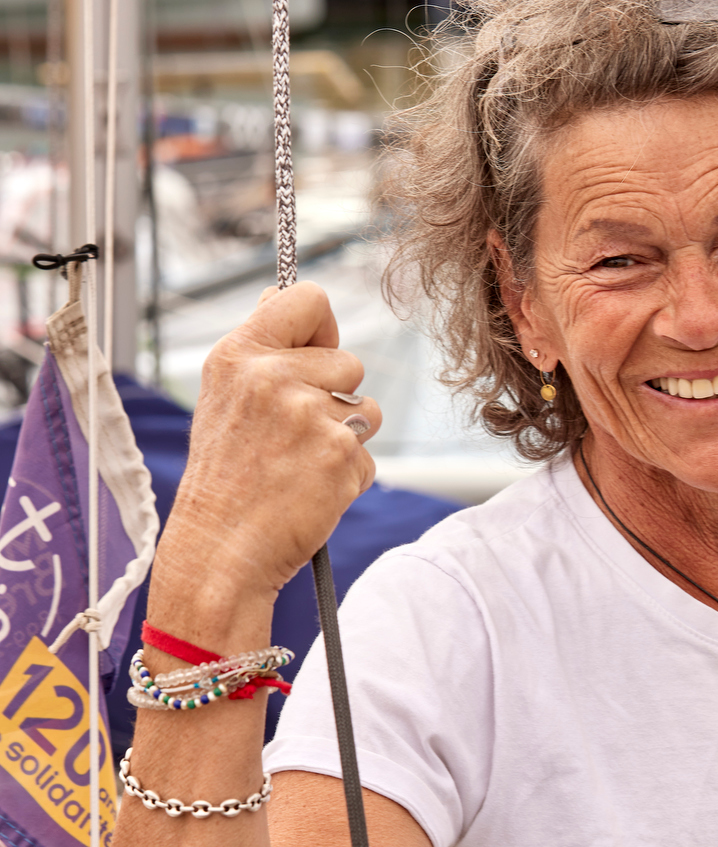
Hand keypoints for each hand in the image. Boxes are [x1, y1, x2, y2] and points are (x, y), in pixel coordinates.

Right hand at [156, 284, 381, 617]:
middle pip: (349, 360)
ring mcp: (310, 417)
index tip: (312, 353)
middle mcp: (274, 378)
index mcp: (239, 355)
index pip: (309, 298)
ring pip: (368, 408)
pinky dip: (348, 476)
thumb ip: (258, 348)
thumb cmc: (223, 479)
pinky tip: (310, 490)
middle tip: (292, 435)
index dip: (321, 327)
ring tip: (300, 464)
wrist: (220, 552)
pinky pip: (368, 454)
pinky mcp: (341, 456)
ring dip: (348, 436)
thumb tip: (280, 294)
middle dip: (334, 396)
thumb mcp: (221, 399)